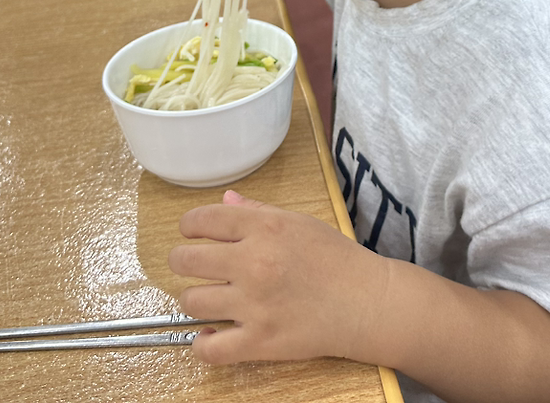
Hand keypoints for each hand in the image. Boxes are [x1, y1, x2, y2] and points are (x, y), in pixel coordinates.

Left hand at [170, 191, 388, 362]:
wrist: (367, 302)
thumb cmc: (337, 260)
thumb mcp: (299, 222)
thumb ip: (257, 212)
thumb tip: (225, 201)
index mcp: (264, 229)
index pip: (202, 219)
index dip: (188, 225)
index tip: (190, 233)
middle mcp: (254, 263)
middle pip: (187, 260)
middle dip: (182, 261)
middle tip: (191, 266)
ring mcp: (255, 305)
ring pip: (192, 302)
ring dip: (193, 300)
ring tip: (207, 299)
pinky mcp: (261, 341)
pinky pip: (211, 349)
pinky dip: (202, 344)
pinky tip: (209, 336)